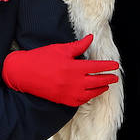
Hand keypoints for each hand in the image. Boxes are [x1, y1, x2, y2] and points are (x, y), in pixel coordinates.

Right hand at [1, 35, 119, 106]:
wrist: (23, 73)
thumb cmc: (41, 58)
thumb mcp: (60, 49)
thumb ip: (78, 46)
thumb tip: (91, 38)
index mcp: (73, 67)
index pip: (96, 67)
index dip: (107, 66)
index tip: (116, 65)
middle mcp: (73, 82)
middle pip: (97, 82)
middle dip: (108, 79)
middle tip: (115, 77)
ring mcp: (68, 93)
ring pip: (90, 94)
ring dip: (100, 89)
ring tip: (105, 86)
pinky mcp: (62, 100)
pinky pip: (80, 101)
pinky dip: (88, 98)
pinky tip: (91, 94)